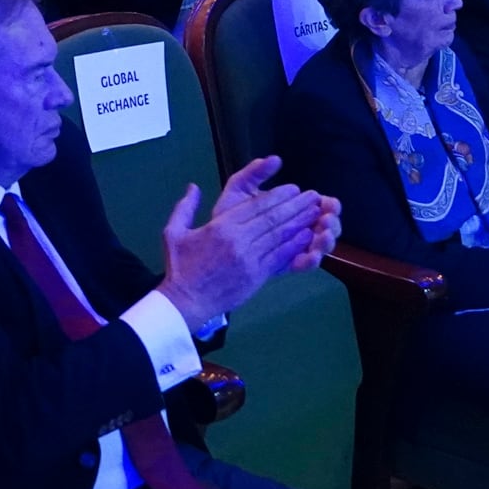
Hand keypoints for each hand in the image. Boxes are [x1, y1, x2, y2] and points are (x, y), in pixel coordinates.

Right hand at [157, 158, 338, 328]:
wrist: (185, 301)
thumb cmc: (180, 267)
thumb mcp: (173, 232)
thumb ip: (185, 208)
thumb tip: (193, 187)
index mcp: (220, 227)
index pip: (254, 206)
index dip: (276, 195)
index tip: (292, 188)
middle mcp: (238, 240)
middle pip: (272, 218)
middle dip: (295, 205)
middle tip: (312, 196)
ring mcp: (249, 259)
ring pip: (279, 235)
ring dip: (300, 222)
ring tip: (315, 212)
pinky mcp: (256, 275)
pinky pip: (279, 257)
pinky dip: (294, 245)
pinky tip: (306, 236)